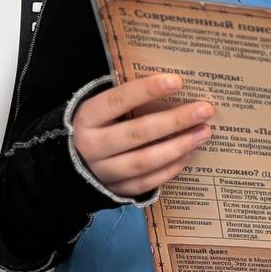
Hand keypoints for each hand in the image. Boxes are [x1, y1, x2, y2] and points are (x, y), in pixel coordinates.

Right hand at [70, 73, 213, 197]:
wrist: (65, 165)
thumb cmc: (97, 125)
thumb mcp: (101, 109)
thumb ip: (128, 99)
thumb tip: (174, 83)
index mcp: (87, 118)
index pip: (117, 100)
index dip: (147, 90)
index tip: (177, 81)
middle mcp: (90, 146)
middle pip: (137, 133)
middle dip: (175, 121)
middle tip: (205, 110)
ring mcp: (101, 172)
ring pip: (144, 161)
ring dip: (178, 146)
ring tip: (204, 133)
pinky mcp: (113, 190)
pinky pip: (145, 182)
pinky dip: (169, 169)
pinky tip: (189, 154)